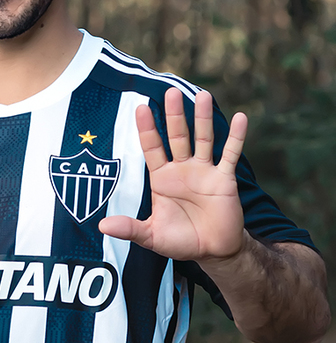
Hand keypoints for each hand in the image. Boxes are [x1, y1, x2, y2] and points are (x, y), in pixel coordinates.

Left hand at [98, 89, 245, 261]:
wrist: (212, 250)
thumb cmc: (180, 240)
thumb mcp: (152, 236)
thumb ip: (130, 229)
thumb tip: (102, 225)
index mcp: (162, 179)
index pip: (152, 148)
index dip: (147, 129)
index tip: (141, 108)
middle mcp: (182, 169)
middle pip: (177, 136)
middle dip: (174, 115)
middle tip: (170, 91)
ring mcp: (204, 171)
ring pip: (203, 139)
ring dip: (203, 118)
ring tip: (202, 95)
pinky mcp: (224, 178)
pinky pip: (231, 154)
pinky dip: (235, 137)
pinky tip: (240, 118)